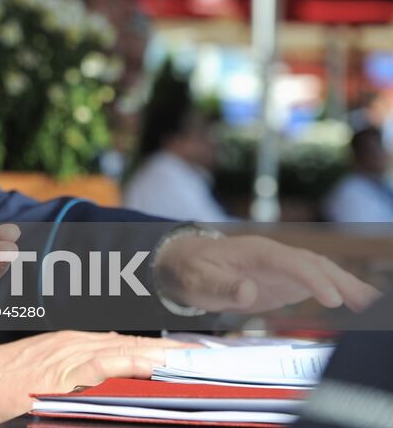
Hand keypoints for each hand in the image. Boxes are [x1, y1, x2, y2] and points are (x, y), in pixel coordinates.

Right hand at [0, 331, 184, 427]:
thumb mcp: (44, 379)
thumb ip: (74, 377)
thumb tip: (106, 381)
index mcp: (69, 345)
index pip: (123, 344)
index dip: (156, 348)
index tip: (188, 354)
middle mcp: (71, 343)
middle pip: (130, 344)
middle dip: (168, 349)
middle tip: (206, 354)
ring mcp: (65, 355)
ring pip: (122, 351)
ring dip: (158, 354)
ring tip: (193, 358)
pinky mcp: (58, 373)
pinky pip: (101, 366)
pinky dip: (128, 363)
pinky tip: (152, 365)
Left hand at [155, 232, 380, 313]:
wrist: (185, 261)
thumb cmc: (190, 269)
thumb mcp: (198, 280)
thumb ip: (222, 286)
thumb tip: (249, 292)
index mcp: (254, 251)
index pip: (290, 261)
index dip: (312, 279)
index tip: (332, 299)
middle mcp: (274, 254)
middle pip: (313, 263)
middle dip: (340, 281)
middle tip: (365, 304)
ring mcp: (282, 265)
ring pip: (321, 270)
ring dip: (346, 284)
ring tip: (371, 304)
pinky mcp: (286, 279)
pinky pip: (318, 282)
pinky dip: (340, 289)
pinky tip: (359, 302)